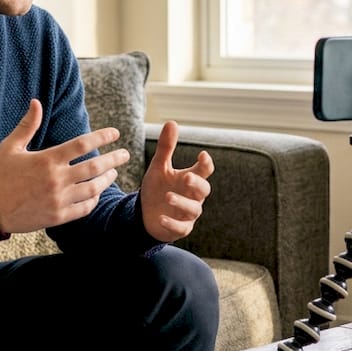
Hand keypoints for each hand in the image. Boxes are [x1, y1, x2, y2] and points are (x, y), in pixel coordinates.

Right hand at [0, 100, 129, 233]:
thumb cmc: (0, 174)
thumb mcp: (11, 146)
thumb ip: (28, 125)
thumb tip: (36, 102)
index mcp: (47, 159)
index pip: (82, 144)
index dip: (101, 137)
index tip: (115, 133)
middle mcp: (56, 179)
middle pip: (94, 166)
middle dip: (114, 159)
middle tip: (125, 154)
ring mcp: (58, 199)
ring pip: (93, 188)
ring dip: (107, 179)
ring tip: (113, 172)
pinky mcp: (58, 216)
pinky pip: (84, 208)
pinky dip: (94, 199)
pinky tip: (97, 192)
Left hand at [139, 120, 213, 242]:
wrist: (146, 214)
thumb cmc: (157, 188)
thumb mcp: (159, 167)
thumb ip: (166, 147)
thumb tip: (172, 122)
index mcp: (190, 179)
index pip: (204, 170)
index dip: (206, 164)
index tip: (202, 155)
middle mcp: (193, 196)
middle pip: (204, 190)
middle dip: (197, 183)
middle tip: (186, 177)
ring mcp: (188, 213)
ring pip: (193, 209)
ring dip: (182, 203)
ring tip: (167, 196)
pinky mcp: (180, 228)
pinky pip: (181, 227)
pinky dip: (172, 223)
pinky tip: (161, 217)